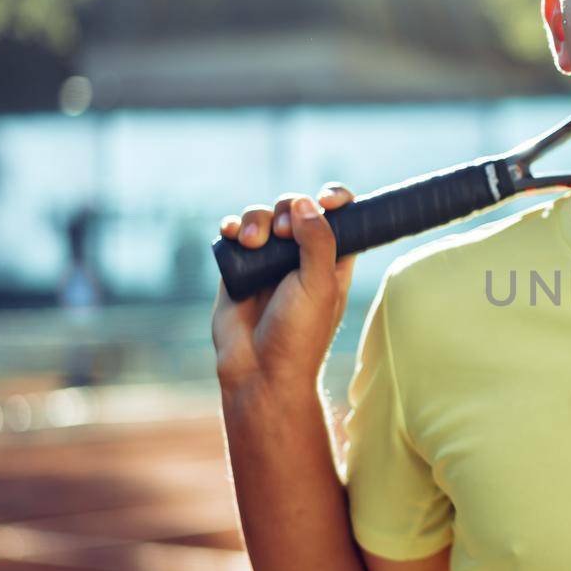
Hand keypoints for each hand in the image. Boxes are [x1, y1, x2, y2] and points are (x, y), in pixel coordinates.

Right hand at [211, 183, 357, 390]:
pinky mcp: (238, 267)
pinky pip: (233, 233)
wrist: (258, 371)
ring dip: (255, 219)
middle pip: (295, 208)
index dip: (335, 199)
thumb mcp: (319, 286)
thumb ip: (318, 242)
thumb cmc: (299, 335)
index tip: (326, 199)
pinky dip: (231, 226)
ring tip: (251, 243)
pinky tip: (230, 234)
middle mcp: (301, 256)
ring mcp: (268, 260)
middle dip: (287, 210)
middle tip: (283, 234)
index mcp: (332, 259)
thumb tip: (306, 203)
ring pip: (262, 217)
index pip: (340, 216)